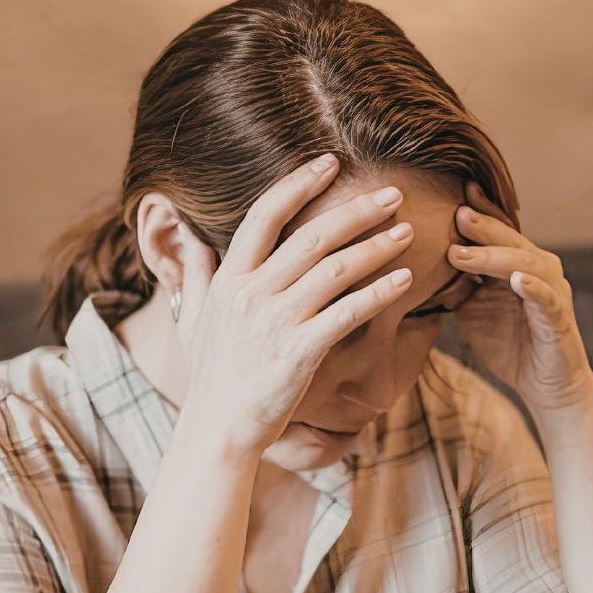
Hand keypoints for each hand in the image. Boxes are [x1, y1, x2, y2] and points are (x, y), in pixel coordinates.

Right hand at [171, 154, 416, 457]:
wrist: (217, 429)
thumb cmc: (210, 376)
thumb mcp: (191, 318)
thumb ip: (194, 272)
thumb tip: (185, 234)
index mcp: (229, 280)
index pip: (264, 215)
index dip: (298, 183)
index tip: (329, 163)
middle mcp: (251, 294)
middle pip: (311, 236)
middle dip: (356, 210)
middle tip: (392, 193)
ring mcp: (275, 323)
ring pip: (335, 270)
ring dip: (376, 246)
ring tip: (406, 231)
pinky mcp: (299, 353)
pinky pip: (348, 313)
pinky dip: (379, 292)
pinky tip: (404, 280)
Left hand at [446, 181, 592, 412]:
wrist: (545, 386)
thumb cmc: (510, 344)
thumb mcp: (473, 311)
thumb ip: (455, 286)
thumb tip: (416, 265)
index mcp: (517, 265)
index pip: (498, 231)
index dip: (481, 210)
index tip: (455, 189)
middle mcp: (538, 271)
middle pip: (510, 241)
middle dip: (483, 227)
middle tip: (455, 214)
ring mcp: (551, 293)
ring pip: (526, 264)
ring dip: (495, 257)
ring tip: (462, 253)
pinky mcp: (559, 320)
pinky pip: (547, 300)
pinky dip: (533, 288)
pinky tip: (516, 280)